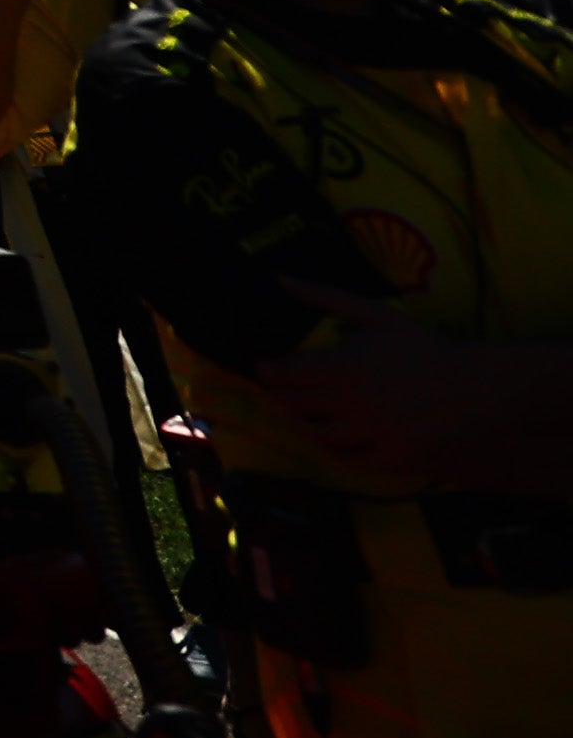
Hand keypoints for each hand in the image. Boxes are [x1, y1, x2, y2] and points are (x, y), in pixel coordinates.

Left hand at [259, 286, 572, 495]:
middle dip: (279, 394)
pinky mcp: (390, 457)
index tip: (264, 368)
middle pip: (296, 402)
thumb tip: (280, 279)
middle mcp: (351, 404)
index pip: (287, 373)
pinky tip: (324, 437)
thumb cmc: (422, 347)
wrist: (473, 386)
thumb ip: (325, 297)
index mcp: (343, 368)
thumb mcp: (375, 314)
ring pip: (315, 432)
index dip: (269, 371)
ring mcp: (370, 433)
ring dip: (297, 421)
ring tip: (294, 412)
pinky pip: (346, 458)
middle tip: (276, 389)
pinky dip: (328, 448)